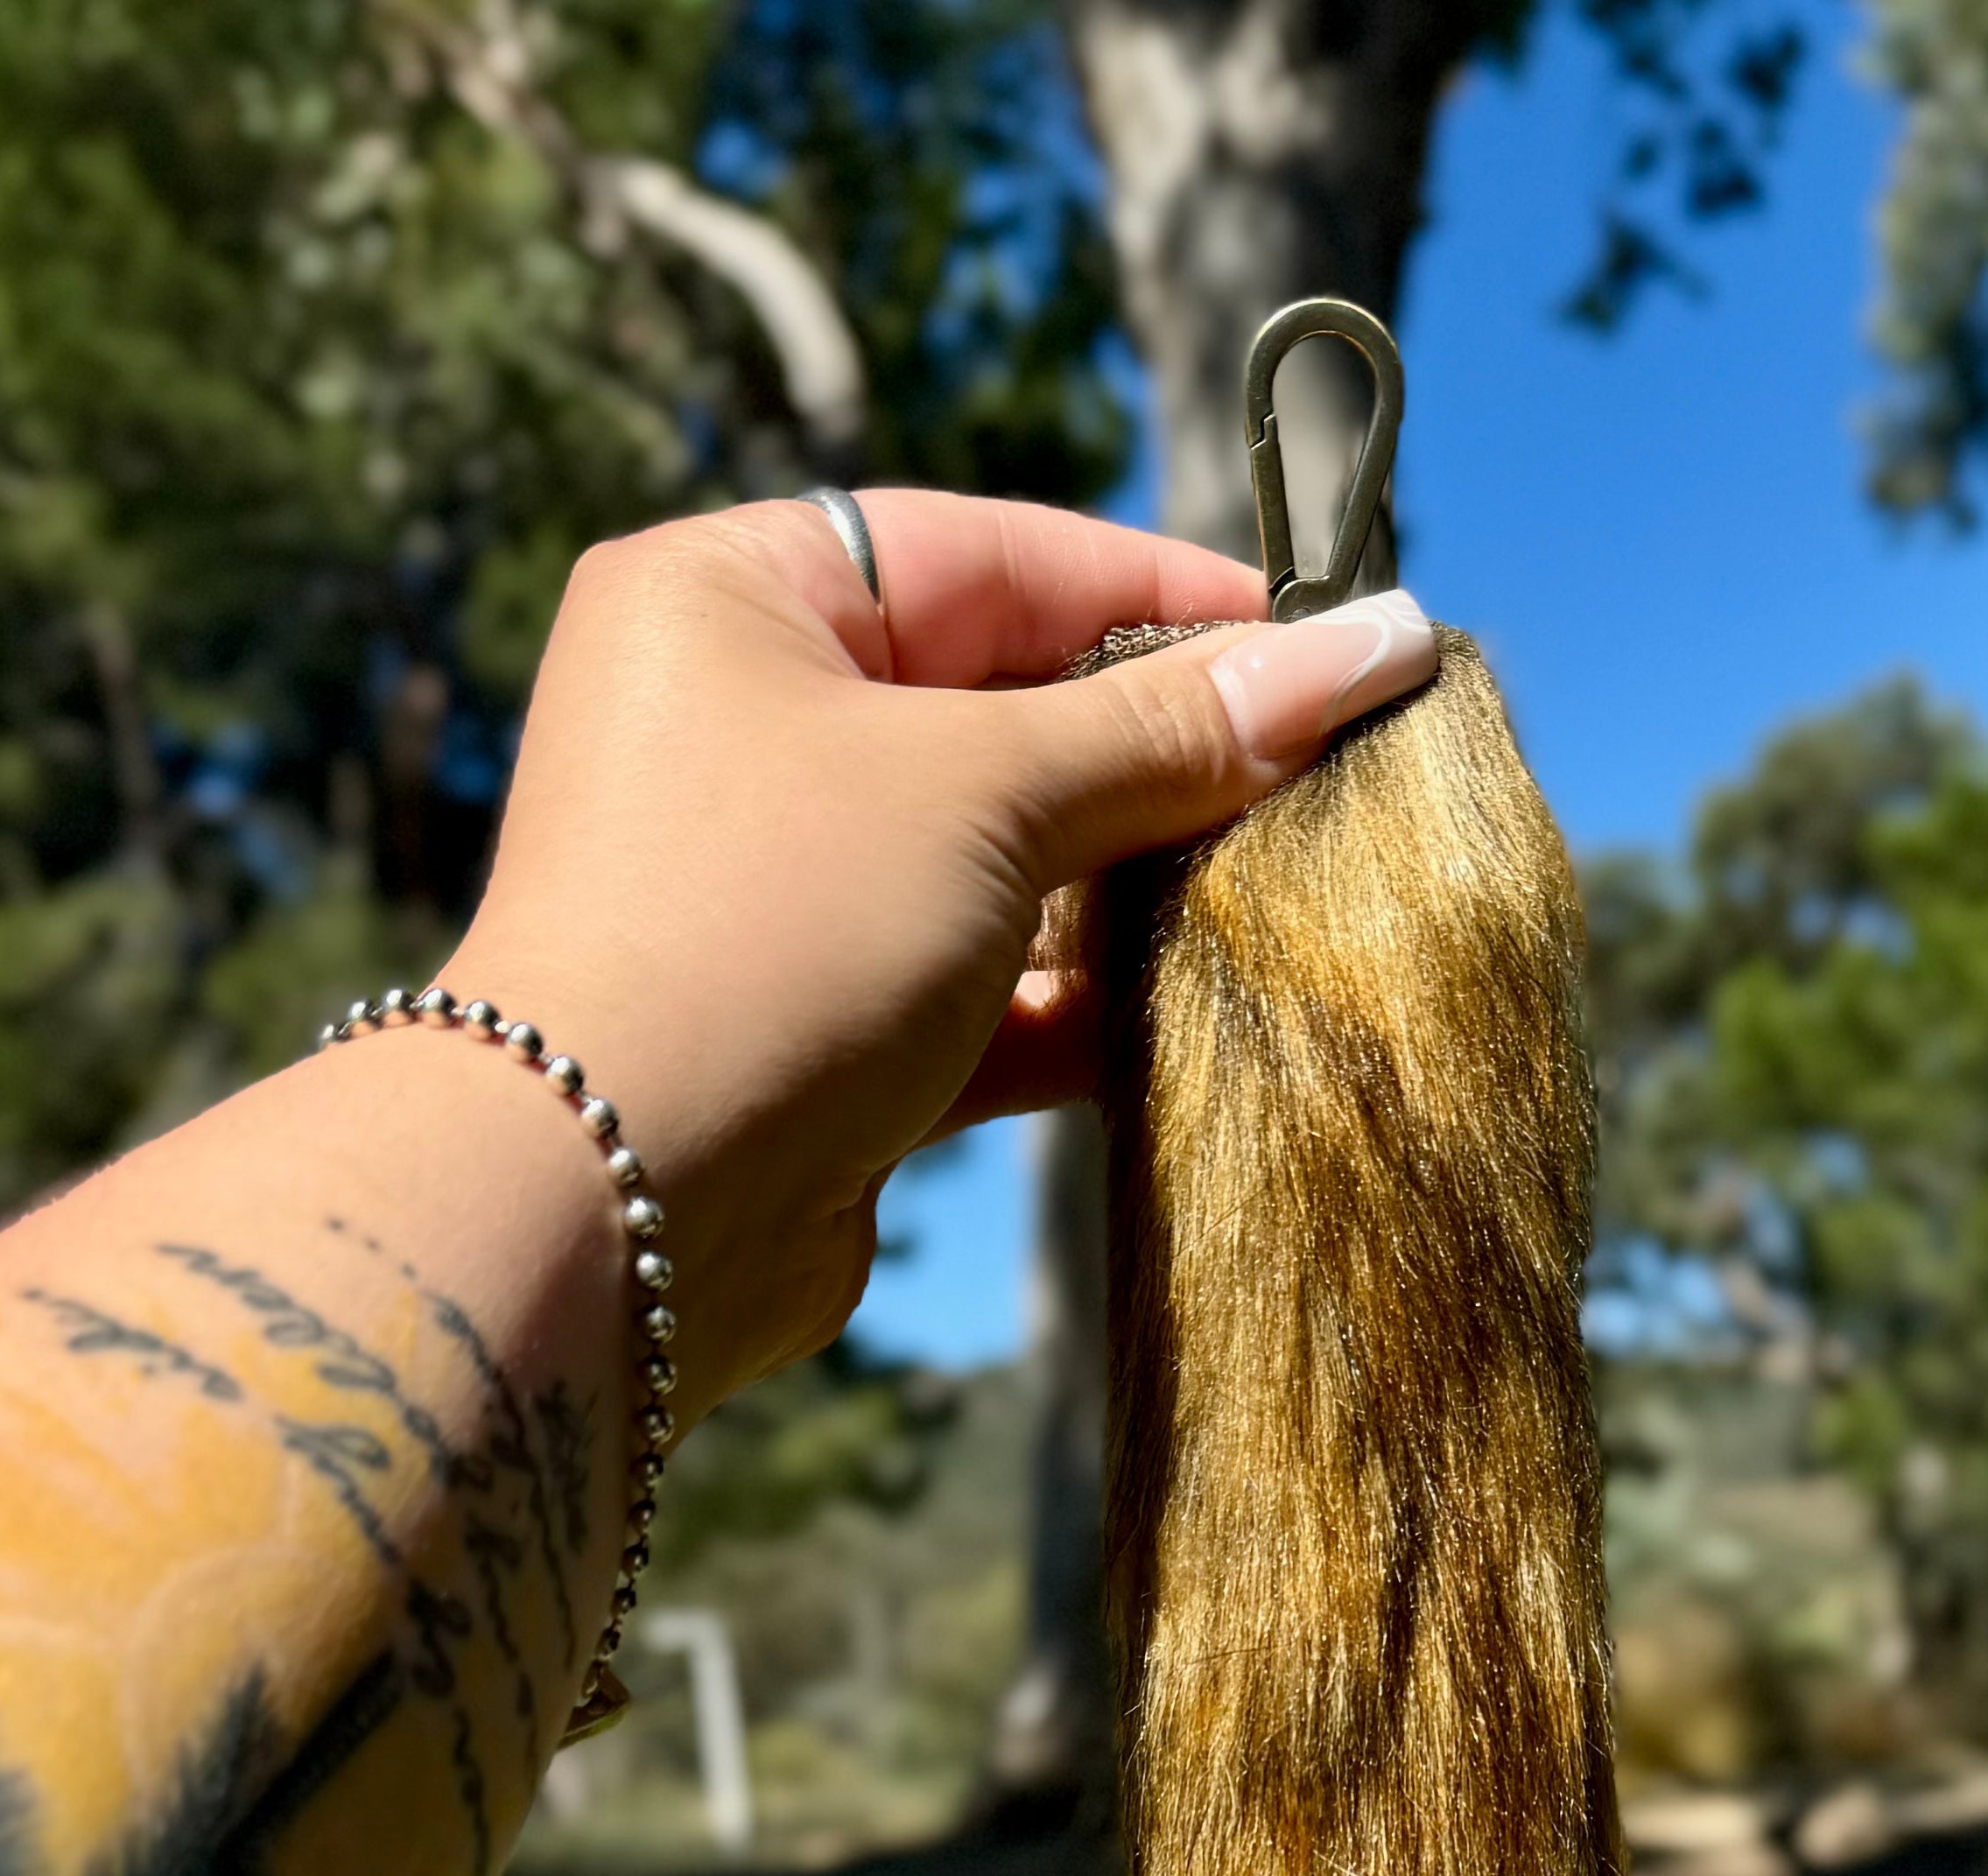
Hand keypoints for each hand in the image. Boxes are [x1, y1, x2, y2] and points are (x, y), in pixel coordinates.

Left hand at [446, 493, 1438, 1403]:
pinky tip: (1208, 1004)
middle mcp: (745, 726)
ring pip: (1007, 859)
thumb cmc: (772, 932)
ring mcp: (786, 889)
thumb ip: (1173, 730)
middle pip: (1008, 706)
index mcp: (736, 599)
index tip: (1326, 641)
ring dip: (1142, 882)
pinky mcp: (828, 1033)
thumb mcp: (984, 792)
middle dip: (1168, 746)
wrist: (615, 1208)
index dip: (1168, 595)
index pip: (994, 556)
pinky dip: (1088, 998)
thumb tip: (1372, 648)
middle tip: (1337, 771)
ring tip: (1295, 886)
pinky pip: (988, 989)